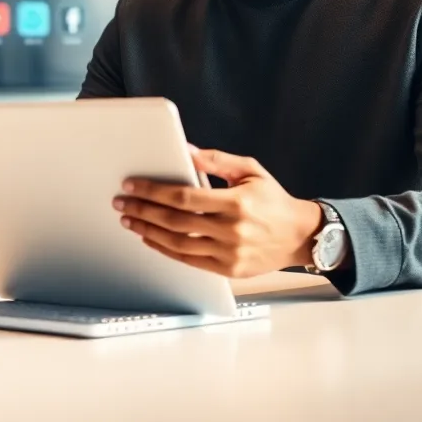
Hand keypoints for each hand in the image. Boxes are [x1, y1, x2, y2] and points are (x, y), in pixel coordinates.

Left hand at [112, 146, 323, 278]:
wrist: (300, 235)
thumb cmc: (273, 200)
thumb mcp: (250, 171)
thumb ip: (217, 160)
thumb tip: (186, 151)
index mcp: (237, 202)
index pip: (183, 197)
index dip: (153, 191)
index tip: (132, 185)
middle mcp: (232, 230)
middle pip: (174, 221)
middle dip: (142, 211)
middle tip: (121, 203)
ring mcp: (230, 253)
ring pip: (177, 244)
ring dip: (148, 231)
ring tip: (130, 220)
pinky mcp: (229, 270)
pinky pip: (188, 260)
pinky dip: (165, 249)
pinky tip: (150, 238)